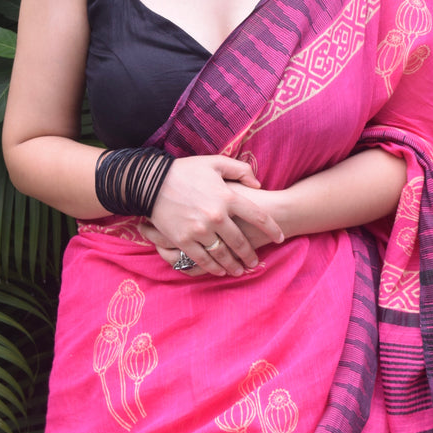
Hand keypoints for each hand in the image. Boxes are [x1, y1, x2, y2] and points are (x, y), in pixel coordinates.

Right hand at [148, 156, 283, 276]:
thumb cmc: (185, 170)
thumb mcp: (215, 162)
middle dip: (250, 254)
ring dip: (233, 264)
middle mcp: (217, 216)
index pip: (258, 216)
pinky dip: (213, 267)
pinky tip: (220, 271)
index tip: (280, 236)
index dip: (272, 228)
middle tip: (256, 262)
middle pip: (240, 241)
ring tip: (240, 270)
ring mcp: (200, 230)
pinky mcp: (183, 240)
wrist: (151, 182)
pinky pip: (202, 259)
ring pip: (223, 254)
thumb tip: (258, 184)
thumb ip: (240, 169)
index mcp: (227, 196)